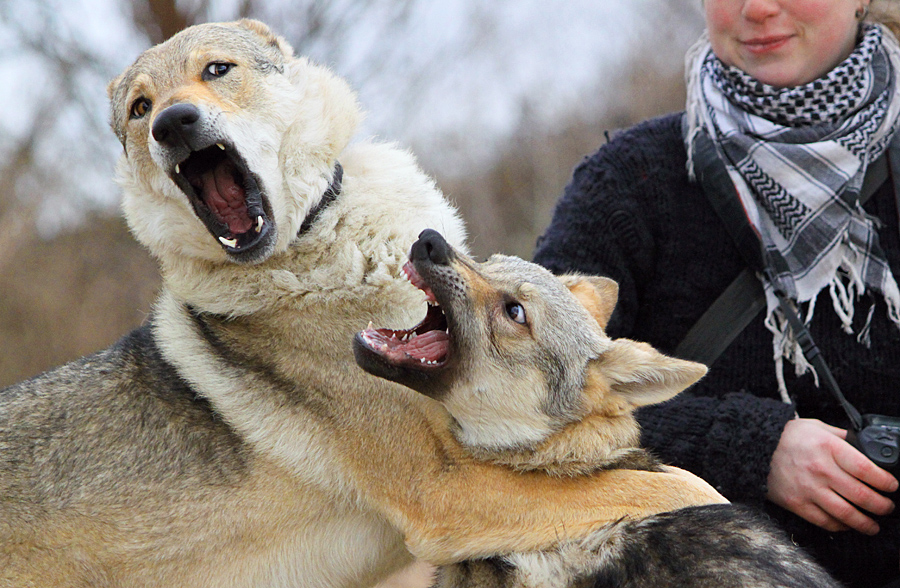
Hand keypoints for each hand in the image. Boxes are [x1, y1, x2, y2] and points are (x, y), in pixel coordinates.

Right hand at [766, 418, 897, 533]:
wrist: (752, 446)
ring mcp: (808, 488)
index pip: (867, 469)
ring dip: (866, 523)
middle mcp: (820, 469)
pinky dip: (841, 526)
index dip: (885, 481)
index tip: (891, 486)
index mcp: (828, 447)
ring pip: (846, 513)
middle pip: (861, 495)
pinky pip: (825, 521)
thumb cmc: (786, 436)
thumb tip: (864, 446)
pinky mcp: (796, 503)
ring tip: (874, 524)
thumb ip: (842, 437)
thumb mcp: (816, 427)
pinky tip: (847, 524)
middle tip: (887, 506)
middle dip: (881, 505)